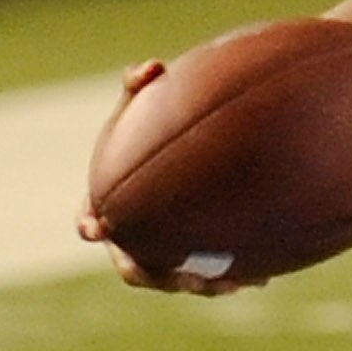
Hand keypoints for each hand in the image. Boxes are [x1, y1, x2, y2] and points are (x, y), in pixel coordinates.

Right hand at [77, 58, 261, 295]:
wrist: (177, 162)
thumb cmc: (146, 135)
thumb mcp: (137, 109)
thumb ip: (137, 88)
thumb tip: (151, 65)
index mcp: (104, 210)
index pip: (89, 221)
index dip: (89, 225)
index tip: (93, 226)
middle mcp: (129, 242)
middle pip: (135, 269)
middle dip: (156, 274)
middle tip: (180, 275)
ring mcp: (159, 258)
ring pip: (176, 281)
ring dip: (200, 285)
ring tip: (229, 283)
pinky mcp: (190, 264)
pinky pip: (210, 278)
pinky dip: (232, 279)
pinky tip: (262, 277)